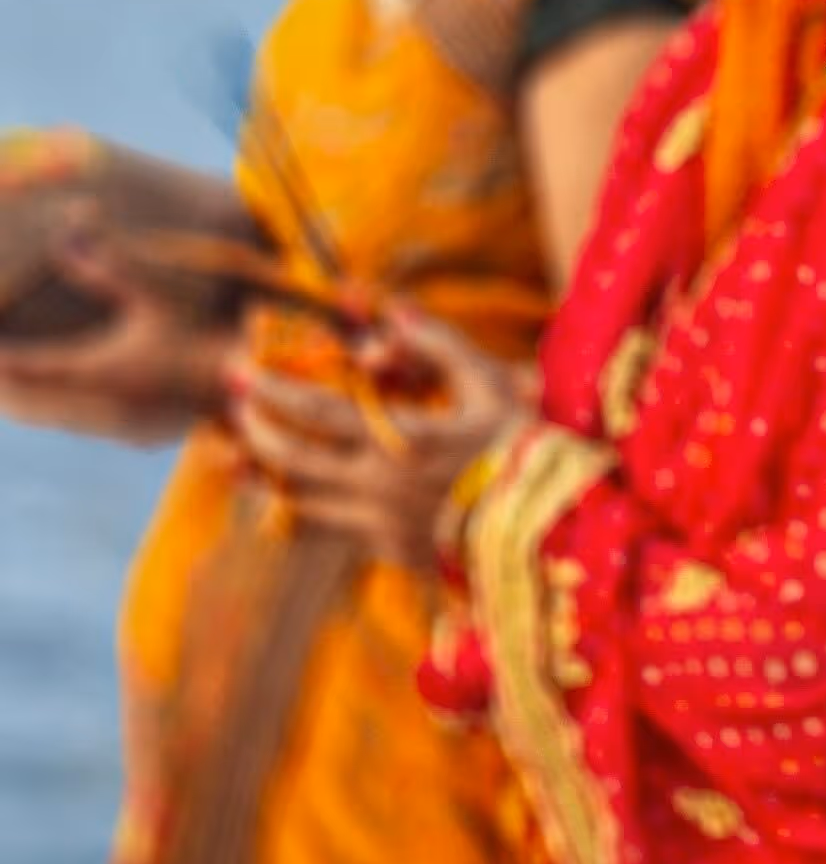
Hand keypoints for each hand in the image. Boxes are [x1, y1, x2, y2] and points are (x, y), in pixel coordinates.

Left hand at [0, 226, 231, 442]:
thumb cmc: (214, 332)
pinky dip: (49, 406)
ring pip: (48, 417)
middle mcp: (99, 407)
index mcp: (98, 373)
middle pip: (24, 403)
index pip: (21, 369)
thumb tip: (66, 238)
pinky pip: (74, 422)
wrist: (267, 383)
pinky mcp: (139, 432)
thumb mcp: (161, 293)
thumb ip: (110, 266)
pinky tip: (52, 391)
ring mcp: (120, 426)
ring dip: (20, 398)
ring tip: (3, 377)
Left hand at [231, 306, 528, 570]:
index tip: (238, 371)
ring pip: (300, 500)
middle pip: (292, 460)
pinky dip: (303, 505)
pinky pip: (330, 526)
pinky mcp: (388, 549)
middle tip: (236, 408)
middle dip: (255, 430)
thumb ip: (440, 347)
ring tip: (243, 454)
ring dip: (267, 474)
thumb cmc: (523, 449)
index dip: (271, 391)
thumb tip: (394, 314)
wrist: (550, 532)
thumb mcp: (490, 387)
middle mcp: (379, 487)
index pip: (316, 413)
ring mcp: (380, 524)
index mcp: (402, 441)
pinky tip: (293, 489)